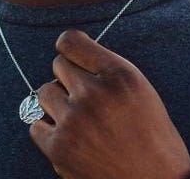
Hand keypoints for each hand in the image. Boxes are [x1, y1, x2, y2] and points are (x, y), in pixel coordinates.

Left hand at [29, 29, 189, 178]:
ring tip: (82, 120)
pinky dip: (49, 130)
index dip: (70, 48)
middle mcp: (95, 94)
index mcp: (121, 75)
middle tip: (89, 100)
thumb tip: (70, 56)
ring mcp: (74, 121)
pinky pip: (36, 125)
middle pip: (58, 65)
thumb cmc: (153, 139)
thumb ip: (108, 71)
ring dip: (59, 103)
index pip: (70, 41)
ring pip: (45, 92)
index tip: (73, 58)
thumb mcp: (142, 92)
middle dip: (70, 79)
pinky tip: (71, 138)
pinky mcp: (59, 147)